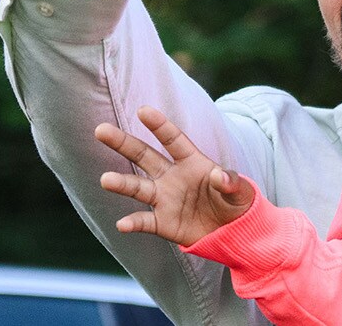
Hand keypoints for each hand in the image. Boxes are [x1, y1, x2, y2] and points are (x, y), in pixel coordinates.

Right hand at [97, 106, 254, 245]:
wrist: (233, 231)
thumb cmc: (236, 202)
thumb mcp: (241, 191)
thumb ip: (230, 182)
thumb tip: (220, 176)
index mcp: (192, 161)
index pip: (173, 139)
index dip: (159, 125)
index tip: (142, 110)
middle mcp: (172, 176)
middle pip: (145, 156)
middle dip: (124, 143)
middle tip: (101, 130)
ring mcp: (165, 199)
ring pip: (138, 187)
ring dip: (122, 184)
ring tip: (105, 180)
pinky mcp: (162, 223)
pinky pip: (144, 221)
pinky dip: (133, 223)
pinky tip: (122, 224)